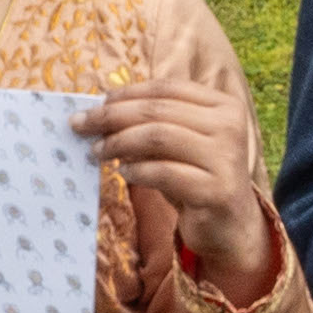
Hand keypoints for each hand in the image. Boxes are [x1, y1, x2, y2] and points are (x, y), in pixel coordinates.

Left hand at [85, 72, 274, 286]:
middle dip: (113, 116)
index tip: (97, 103)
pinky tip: (123, 172)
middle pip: (158, 110)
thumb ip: (153, 123)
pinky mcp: (216, 191)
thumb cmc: (197, 176)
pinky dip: (137, 170)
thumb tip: (101, 111)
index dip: (127, 93)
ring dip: (120, 142)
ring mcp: (226, 159)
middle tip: (81, 125)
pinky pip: (164, 173)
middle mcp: (230, 127)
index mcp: (223, 106)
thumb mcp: (179, 143)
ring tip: (98, 152)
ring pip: (159, 136)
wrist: (230, 224)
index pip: (167, 88)